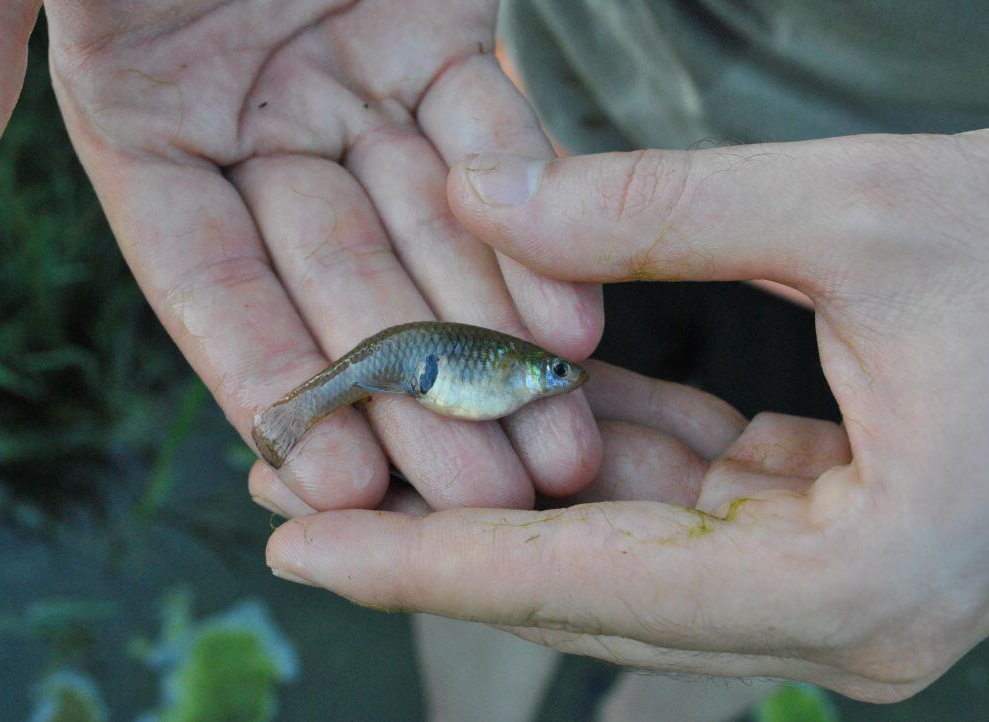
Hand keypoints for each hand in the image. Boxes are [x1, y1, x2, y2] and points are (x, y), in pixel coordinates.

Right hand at [44, 0, 602, 513]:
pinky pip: (493, 141)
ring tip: (548, 437)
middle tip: (480, 495)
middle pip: (337, 281)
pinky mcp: (442, 33)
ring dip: (489, 337)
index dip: (268, 379)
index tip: (332, 475)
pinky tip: (573, 313)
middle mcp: (249, 116)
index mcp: (137, 117)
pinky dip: (532, 220)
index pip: (205, 279)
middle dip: (410, 392)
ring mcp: (350, 78)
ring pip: (428, 231)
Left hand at [266, 131, 988, 700]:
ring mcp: (831, 584)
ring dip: (502, 480)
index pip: (580, 583)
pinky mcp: (827, 536)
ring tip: (379, 434)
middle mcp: (837, 617)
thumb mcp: (859, 211)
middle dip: (437, 525)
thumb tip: (479, 189)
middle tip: (303, 483)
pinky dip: (592, 449)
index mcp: (857, 579)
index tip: (298, 553)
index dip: (424, 566)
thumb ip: (654, 210)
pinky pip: (676, 500)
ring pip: (620, 541)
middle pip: (582, 577)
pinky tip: (506, 397)